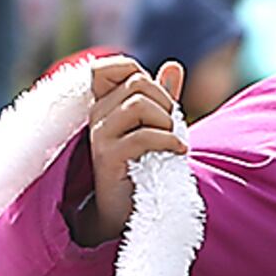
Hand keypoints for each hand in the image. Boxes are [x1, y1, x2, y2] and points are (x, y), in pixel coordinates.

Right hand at [80, 55, 188, 242]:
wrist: (126, 209)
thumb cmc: (143, 164)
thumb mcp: (156, 125)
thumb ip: (163, 96)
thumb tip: (173, 66)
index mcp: (105, 103)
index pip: (108, 66)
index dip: (136, 72)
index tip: (156, 100)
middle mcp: (97, 114)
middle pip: (136, 83)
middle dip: (164, 101)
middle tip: (171, 125)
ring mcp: (99, 135)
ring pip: (139, 105)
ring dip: (166, 122)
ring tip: (171, 140)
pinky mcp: (107, 156)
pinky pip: (143, 136)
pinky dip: (168, 141)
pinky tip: (178, 151)